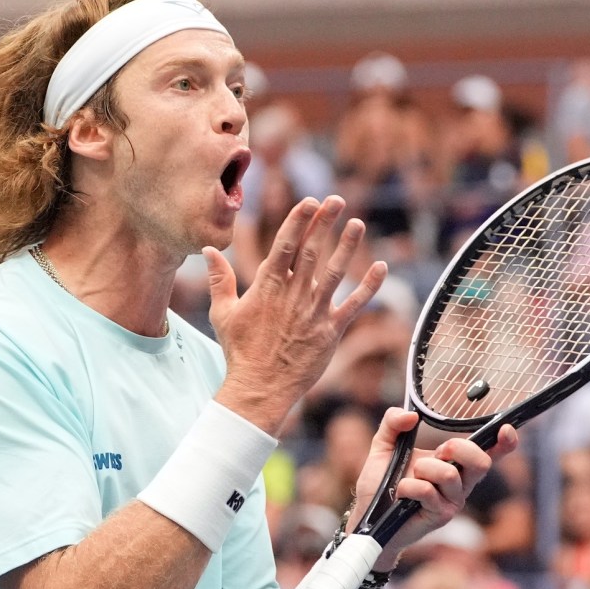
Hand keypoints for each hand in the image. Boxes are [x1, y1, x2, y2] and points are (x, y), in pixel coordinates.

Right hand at [207, 196, 385, 434]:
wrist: (260, 388)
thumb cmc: (240, 352)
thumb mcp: (223, 313)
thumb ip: (219, 279)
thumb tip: (208, 250)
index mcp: (268, 287)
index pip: (285, 244)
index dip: (300, 220)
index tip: (311, 201)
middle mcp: (293, 295)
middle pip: (311, 251)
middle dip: (325, 223)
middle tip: (336, 200)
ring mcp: (314, 312)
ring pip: (335, 272)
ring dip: (348, 246)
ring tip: (358, 223)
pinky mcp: (331, 332)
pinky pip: (355, 304)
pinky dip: (369, 286)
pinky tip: (381, 267)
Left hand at [348, 407, 518, 568]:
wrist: (368, 515)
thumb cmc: (381, 482)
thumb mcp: (383, 445)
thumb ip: (392, 423)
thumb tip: (411, 415)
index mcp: (454, 463)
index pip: (487, 452)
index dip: (503, 442)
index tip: (505, 428)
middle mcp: (460, 482)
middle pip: (482, 462)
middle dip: (459, 448)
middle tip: (439, 450)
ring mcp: (453, 500)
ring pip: (449, 475)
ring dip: (423, 469)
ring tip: (406, 477)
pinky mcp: (442, 516)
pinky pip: (428, 491)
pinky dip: (407, 487)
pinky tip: (400, 493)